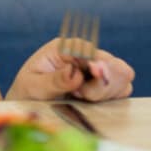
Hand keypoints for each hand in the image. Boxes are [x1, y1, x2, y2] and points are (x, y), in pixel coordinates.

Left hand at [5, 38, 134, 102]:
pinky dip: (110, 98)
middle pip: (114, 65)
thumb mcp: (33, 85)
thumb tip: (74, 73)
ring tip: (79, 97)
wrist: (29, 102)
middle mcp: (85, 55)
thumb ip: (54, 80)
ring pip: (122, 78)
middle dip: (100, 85)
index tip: (96, 76)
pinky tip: (90, 101)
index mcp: (65, 48)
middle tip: (80, 95)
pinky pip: (123, 89)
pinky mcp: (104, 83)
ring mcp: (97, 68)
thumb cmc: (28, 90)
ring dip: (104, 93)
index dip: (99, 64)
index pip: (91, 51)